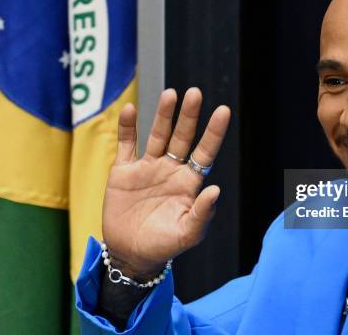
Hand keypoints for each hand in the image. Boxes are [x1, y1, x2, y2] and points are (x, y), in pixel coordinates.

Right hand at [102, 88, 230, 280]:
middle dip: (189, 116)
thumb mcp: (187, 233)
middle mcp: (171, 169)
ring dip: (163, 115)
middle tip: (195, 93)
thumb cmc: (164, 245)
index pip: (205, 151)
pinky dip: (127, 127)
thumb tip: (215, 190)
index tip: (223, 110)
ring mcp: (148, 167)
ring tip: (171, 94)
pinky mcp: (124, 171)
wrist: (131, 254)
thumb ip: (202, 213)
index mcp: (189, 182)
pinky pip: (126, 144)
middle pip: (182, 136)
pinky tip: (129, 109)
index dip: (214, 132)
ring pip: (157, 135)